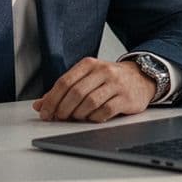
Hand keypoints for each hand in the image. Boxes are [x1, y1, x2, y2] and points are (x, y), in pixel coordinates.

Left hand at [32, 57, 154, 122]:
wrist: (141, 78)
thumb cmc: (109, 80)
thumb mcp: (86, 79)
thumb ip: (64, 90)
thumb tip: (40, 104)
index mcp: (89, 64)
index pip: (64, 82)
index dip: (52, 99)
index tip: (45, 111)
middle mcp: (103, 71)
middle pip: (75, 93)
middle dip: (63, 109)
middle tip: (58, 117)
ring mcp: (115, 84)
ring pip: (89, 102)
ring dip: (78, 114)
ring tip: (76, 117)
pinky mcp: (126, 98)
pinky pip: (105, 111)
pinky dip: (94, 118)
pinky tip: (92, 118)